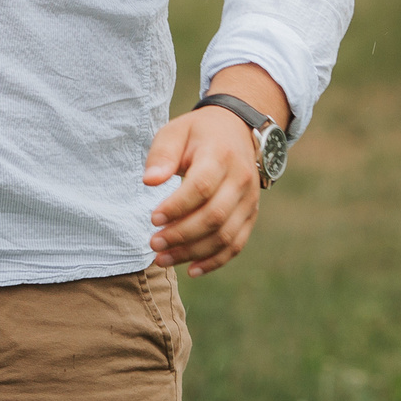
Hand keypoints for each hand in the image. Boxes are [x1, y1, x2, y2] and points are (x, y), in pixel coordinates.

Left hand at [142, 108, 261, 274]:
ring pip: (225, 235)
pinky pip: (236, 244)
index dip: (177, 206)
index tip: (153, 219)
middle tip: (153, 243)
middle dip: (181, 235)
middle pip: (214, 216)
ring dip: (193, 252)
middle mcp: (240, 180)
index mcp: (220, 155)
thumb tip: (149, 181)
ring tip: (162, 258)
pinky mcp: (250, 215)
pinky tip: (191, 270)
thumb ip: (161, 154)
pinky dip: (215, 261)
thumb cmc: (198, 134)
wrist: (238, 130)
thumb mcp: (175, 132)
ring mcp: (249, 200)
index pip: (201, 186)